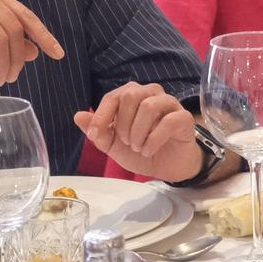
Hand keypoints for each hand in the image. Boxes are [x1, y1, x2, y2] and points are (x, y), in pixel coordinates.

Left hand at [74, 82, 200, 182]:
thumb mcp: (114, 145)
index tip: (94, 135)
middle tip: (126, 142)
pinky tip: (149, 150)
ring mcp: (169, 104)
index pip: (112, 97)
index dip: (101, 116)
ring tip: (138, 147)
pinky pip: (168, 121)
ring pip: (148, 106)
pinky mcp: (183, 118)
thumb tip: (78, 116)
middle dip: (122, 123)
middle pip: (130, 95)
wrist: (168, 167)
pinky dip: (153, 140)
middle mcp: (151, 94)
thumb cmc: (142, 150)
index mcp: (132, 97)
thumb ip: (98, 131)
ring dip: (138, 132)